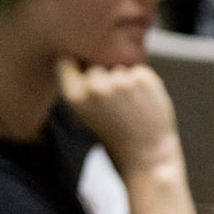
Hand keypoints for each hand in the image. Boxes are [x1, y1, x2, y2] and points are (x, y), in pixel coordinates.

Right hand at [57, 58, 199, 213]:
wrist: (147, 155)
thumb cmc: (115, 137)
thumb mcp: (86, 116)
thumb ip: (83, 89)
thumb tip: (84, 58)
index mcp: (74, 97)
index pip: (66, 62)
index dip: (75, 67)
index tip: (82, 75)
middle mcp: (95, 87)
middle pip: (95, 66)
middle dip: (103, 79)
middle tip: (114, 106)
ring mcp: (120, 81)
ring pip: (118, 68)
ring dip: (124, 81)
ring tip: (130, 108)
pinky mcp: (143, 78)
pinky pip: (138, 70)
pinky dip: (141, 83)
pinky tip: (143, 104)